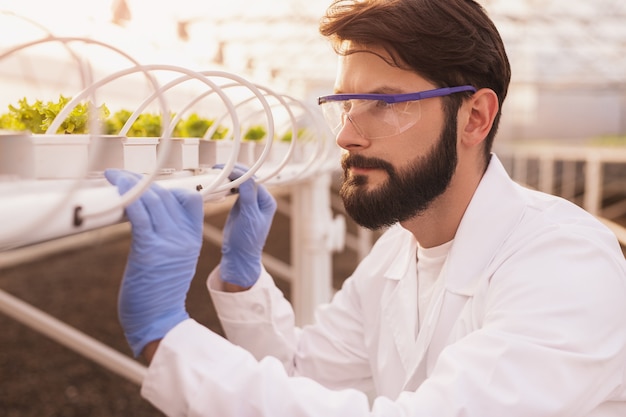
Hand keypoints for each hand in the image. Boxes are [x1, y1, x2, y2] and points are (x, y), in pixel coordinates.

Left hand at [104, 169, 203, 356]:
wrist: (160, 321)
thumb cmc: (161, 293)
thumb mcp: (177, 259)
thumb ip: (171, 236)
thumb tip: (150, 215)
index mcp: (193, 237)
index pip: (191, 199)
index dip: (171, 187)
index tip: (150, 184)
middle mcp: (184, 236)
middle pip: (167, 195)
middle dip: (143, 182)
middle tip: (125, 178)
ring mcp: (169, 242)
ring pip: (152, 200)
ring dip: (131, 184)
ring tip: (116, 178)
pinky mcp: (149, 249)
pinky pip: (139, 214)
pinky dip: (126, 198)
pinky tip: (115, 191)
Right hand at [218, 164, 275, 287]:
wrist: (239, 255)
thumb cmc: (247, 240)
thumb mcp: (249, 217)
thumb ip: (248, 196)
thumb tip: (245, 177)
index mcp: (267, 201)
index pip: (253, 180)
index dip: (240, 172)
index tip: (225, 169)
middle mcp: (260, 199)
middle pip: (247, 179)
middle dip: (234, 172)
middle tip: (218, 168)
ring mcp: (250, 202)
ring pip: (240, 183)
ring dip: (230, 177)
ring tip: (217, 173)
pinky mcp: (240, 205)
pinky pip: (234, 190)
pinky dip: (227, 186)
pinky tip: (219, 183)